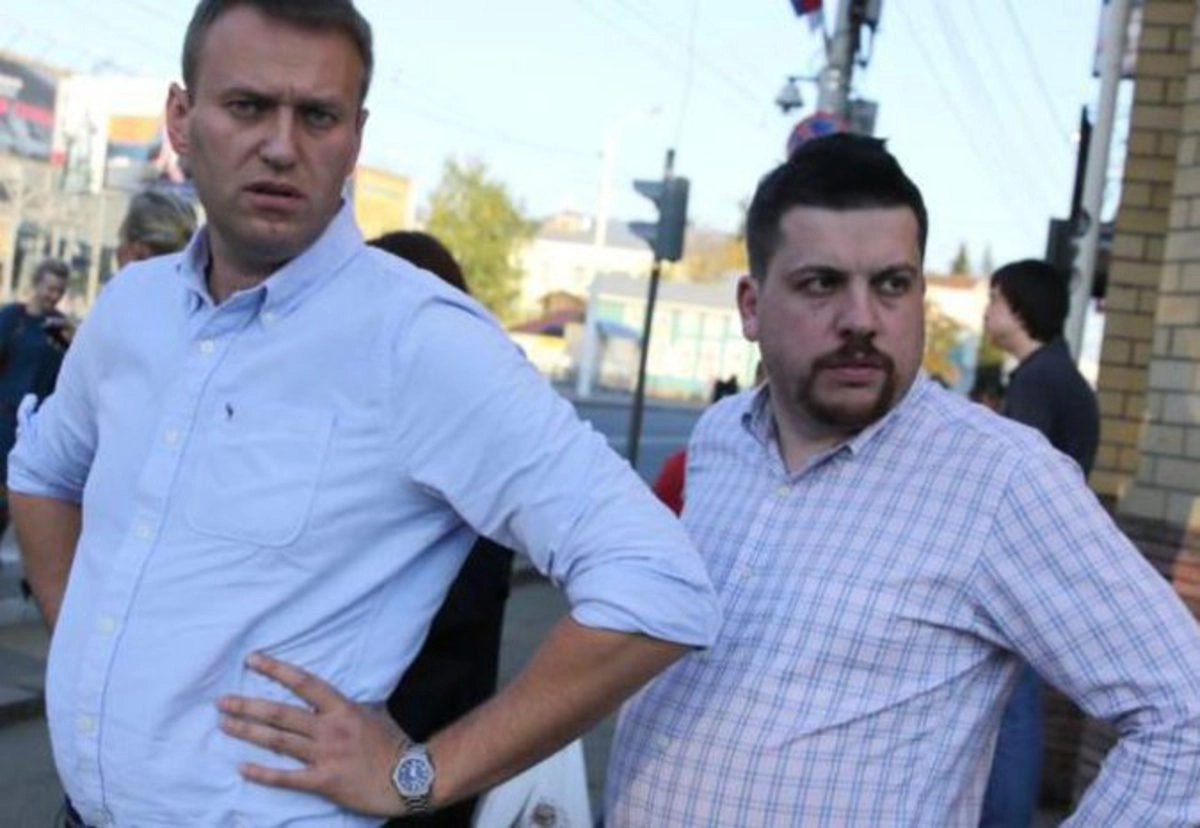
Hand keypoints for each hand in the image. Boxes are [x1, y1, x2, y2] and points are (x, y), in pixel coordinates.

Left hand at [218, 652, 408, 816]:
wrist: (410, 778)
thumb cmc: (393, 743)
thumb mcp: (373, 713)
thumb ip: (348, 705)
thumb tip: (330, 696)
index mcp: (342, 708)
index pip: (304, 683)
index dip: (277, 670)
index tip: (252, 660)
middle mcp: (330, 728)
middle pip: (281, 713)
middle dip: (248, 706)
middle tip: (222, 701)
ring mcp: (325, 755)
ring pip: (279, 741)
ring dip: (248, 732)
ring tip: (224, 724)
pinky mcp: (324, 781)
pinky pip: (287, 777)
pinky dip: (263, 773)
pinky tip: (243, 768)